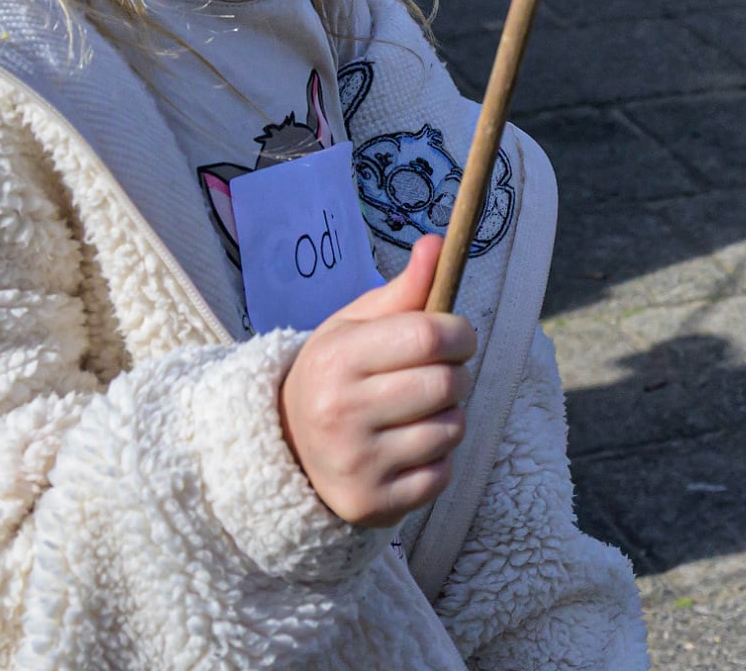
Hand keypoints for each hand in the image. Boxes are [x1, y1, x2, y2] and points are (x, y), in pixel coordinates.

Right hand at [275, 231, 476, 526]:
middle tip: (436, 376)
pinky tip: (406, 450)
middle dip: (456, 376)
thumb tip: (438, 243)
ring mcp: (356, 463)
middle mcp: (340, 412)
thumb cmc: (336, 376)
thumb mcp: (355, 326)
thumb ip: (403, 290)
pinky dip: (437, 461)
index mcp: (337, 359)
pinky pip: (442, 475)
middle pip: (447, 383)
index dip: (460, 333)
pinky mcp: (371, 503)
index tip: (457, 337)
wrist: (285, 450)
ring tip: (416, 414)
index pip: (430, 334)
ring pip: (452, 429)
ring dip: (448, 418)